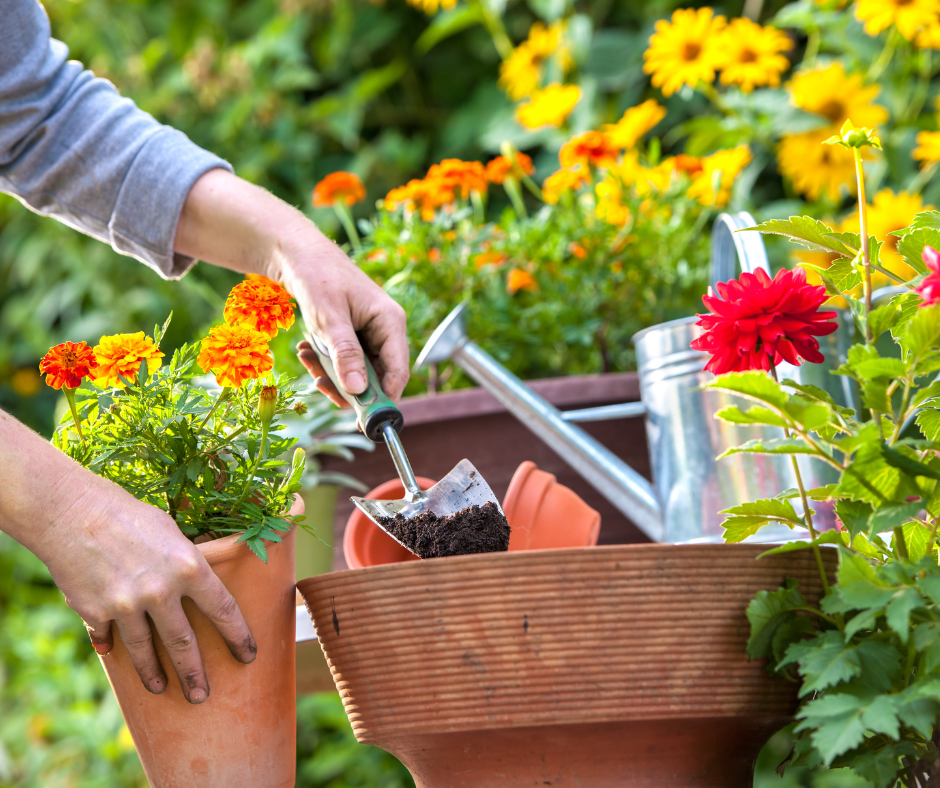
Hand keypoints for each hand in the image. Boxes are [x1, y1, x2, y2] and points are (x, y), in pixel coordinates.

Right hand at [0, 411, 255, 703]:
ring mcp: (127, 605)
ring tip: (162, 688)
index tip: (248, 655)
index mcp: (189, 567)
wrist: (73, 513)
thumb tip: (199, 587)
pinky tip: (113, 655)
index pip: (223, 610)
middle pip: (184, 644)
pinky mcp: (96, 612)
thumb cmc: (129, 516)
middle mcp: (161, 591)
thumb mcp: (172, 533)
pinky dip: (111, 646)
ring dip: (154, 674)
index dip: (238, 636)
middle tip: (202, 695)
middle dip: (196, 674)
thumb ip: (186, 564)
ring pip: (145, 651)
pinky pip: (108, 638)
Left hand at [174, 169, 409, 406]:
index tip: (361, 420)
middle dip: (348, 385)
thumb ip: (346, 355)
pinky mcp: (355, 334)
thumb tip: (359, 391)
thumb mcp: (329, 320)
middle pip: (377, 376)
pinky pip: (345, 360)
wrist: (297, 253)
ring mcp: (371, 333)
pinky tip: (308, 350)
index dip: (383, 398)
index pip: (398, 371)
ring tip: (308, 359)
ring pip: (358, 371)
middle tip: (319, 385)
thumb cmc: (317, 277)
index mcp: (391, 322)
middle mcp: (386, 329)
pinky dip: (326, 362)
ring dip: (331, 373)